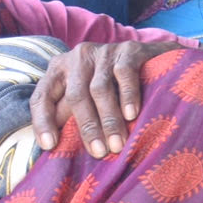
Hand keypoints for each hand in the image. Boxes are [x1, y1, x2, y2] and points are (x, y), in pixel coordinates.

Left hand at [30, 39, 179, 157]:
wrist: (159, 57)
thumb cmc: (117, 85)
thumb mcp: (88, 97)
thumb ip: (72, 114)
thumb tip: (57, 146)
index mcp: (59, 70)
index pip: (43, 96)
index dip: (43, 121)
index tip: (50, 146)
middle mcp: (77, 57)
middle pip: (76, 96)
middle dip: (87, 127)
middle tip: (99, 152)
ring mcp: (103, 52)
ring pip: (100, 89)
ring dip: (109, 119)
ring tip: (117, 143)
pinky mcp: (129, 50)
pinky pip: (124, 75)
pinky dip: (127, 96)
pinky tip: (132, 115)